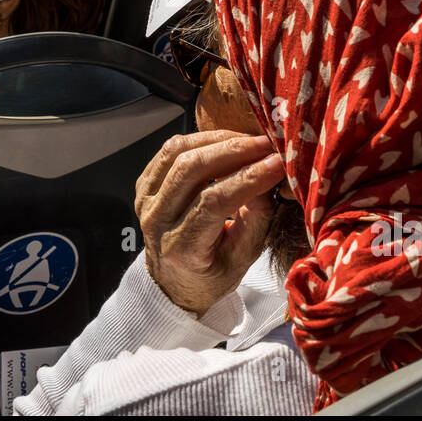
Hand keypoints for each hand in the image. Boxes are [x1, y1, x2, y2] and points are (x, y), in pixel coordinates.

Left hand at [134, 130, 286, 315]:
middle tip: (266, 144)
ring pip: (177, 152)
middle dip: (234, 150)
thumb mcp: (244, 256)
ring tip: (249, 141)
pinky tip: (226, 143)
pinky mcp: (143, 184)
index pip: (214, 201)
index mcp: (181, 248)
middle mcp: (156, 221)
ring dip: (217, 139)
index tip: (278, 163)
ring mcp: (145, 200)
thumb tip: (268, 171)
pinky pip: (170, 150)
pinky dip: (200, 140)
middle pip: (191, 168)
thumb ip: (257, 216)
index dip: (249, 177)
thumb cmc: (213, 272)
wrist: (174, 281)